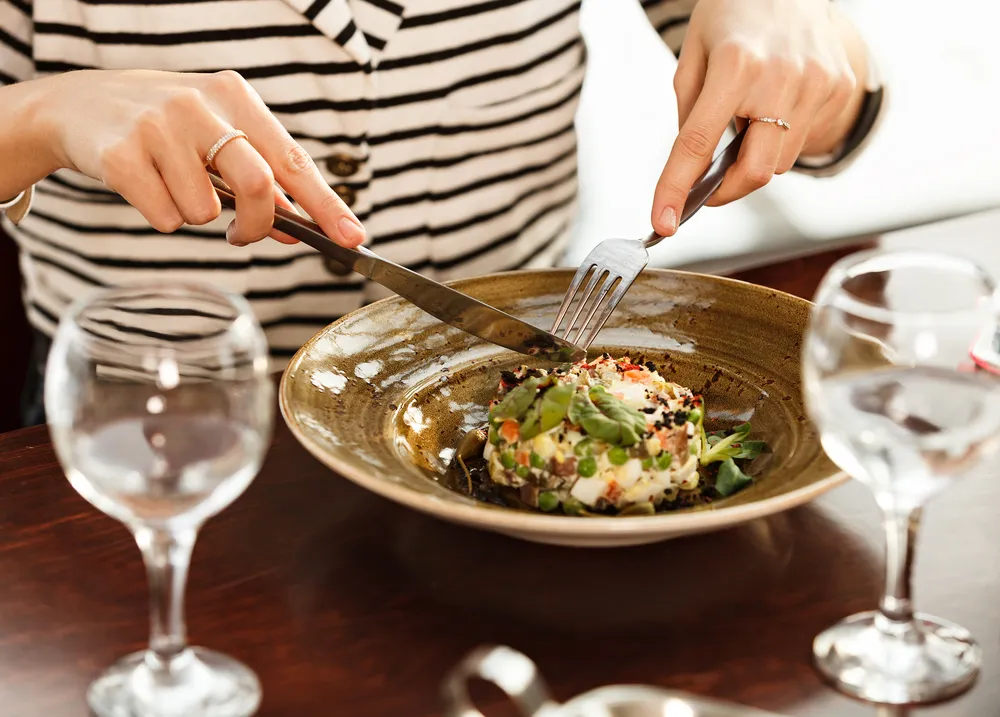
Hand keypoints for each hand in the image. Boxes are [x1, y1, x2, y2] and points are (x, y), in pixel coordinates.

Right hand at [35, 69, 364, 246]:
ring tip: (171, 184)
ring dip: (195, 216)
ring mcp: (158, 126)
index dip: (326, 204)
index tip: (354, 237)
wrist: (77, 106)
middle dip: (258, 225)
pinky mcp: (121, 155)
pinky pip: (165, 219)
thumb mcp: (215, 137)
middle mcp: (200, 105)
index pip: (293, 160)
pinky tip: (144, 186)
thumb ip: (258, 177)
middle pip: (258, 186)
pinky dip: (161, 217)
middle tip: (244, 236)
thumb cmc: (164, 127)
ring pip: (205, 212)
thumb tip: (297, 228)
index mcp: (234, 96)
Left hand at [651, 0, 867, 235]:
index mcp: (734, 66)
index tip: (663, 223)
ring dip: (753, 161)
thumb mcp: (695, 52)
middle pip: (753, 172)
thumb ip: (688, 110)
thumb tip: (691, 168)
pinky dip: (779, 139)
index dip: (676, 189)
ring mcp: (816, 83)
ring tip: (746, 121)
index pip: (697, 144)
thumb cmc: (735, 13)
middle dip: (725, 192)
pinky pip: (801, 140)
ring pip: (778, 163)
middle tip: (708, 188)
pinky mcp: (838, 87)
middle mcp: (780, 77)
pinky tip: (773, 106)